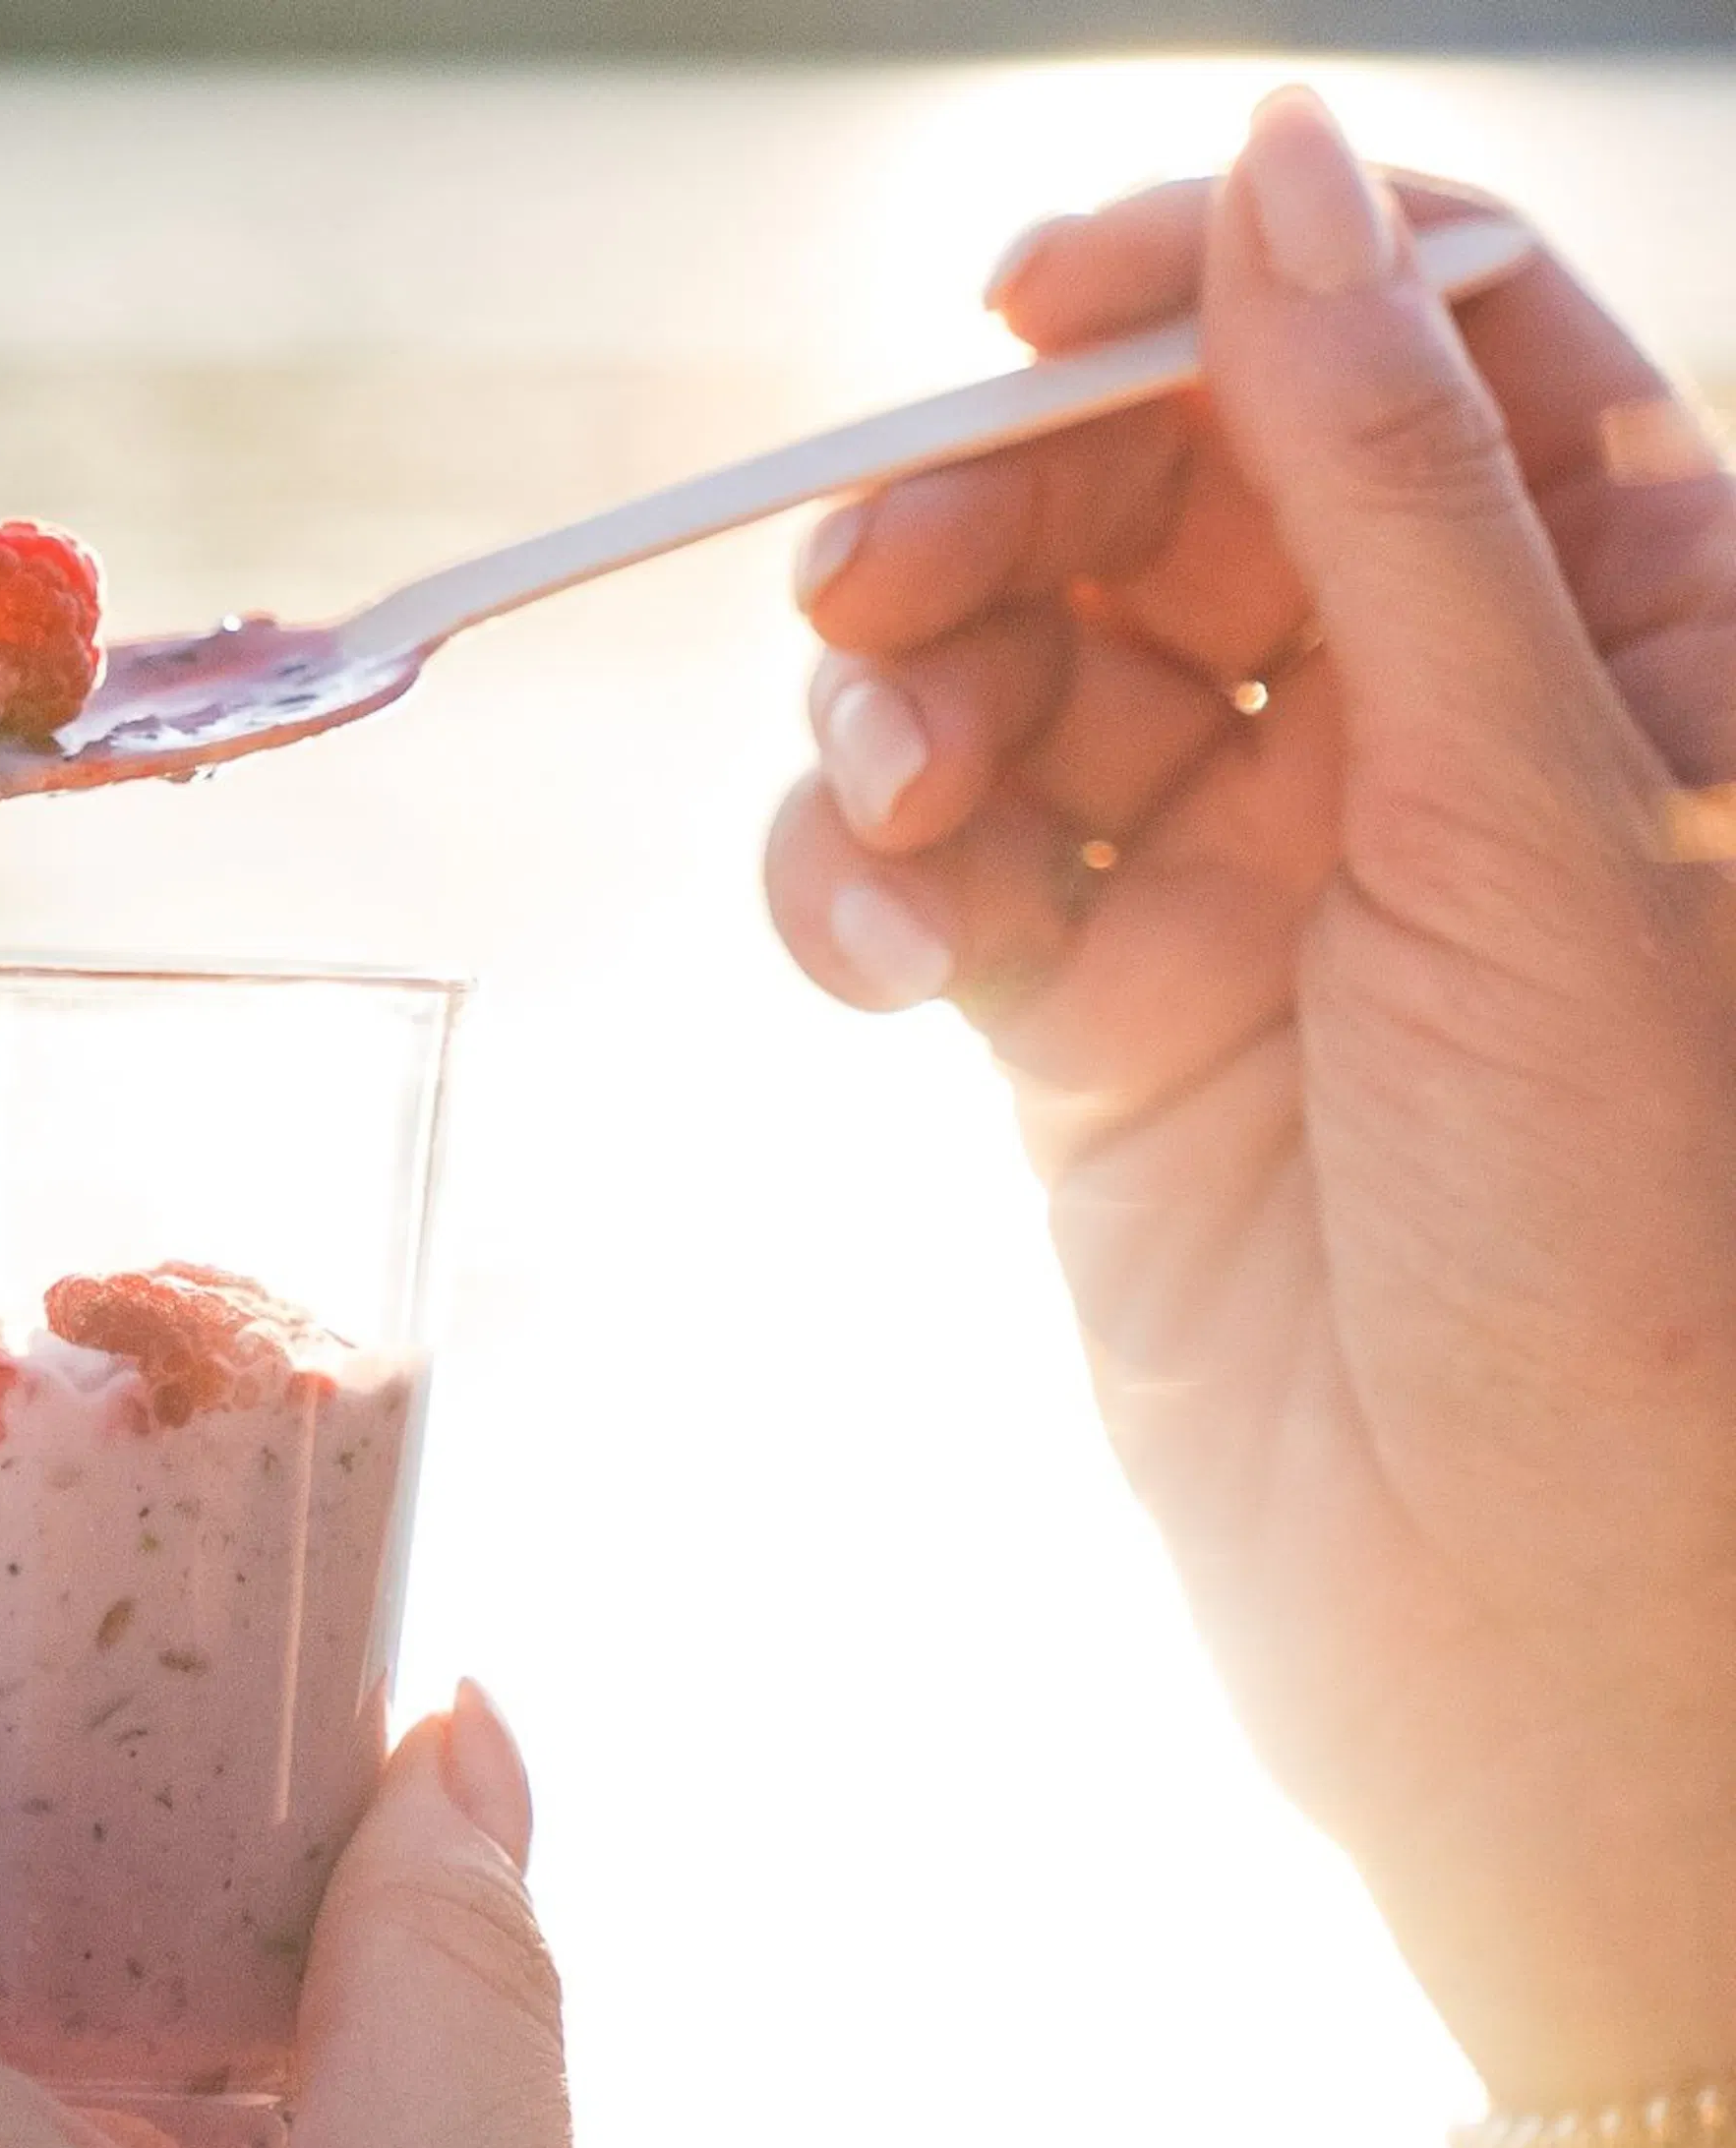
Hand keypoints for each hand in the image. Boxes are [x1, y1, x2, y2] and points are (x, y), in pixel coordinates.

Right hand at [765, 89, 1735, 2108]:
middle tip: (867, 595)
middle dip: (989, 519)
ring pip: (1012, 679)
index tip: (1017, 306)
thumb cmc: (1643, 1237)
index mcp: (1614, 627)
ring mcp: (1245, 881)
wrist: (1531, 1623)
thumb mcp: (1540, 810)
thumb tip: (1287, 170)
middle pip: (1155, 495)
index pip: (1391, 342)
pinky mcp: (1091, 1029)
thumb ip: (1388, 483)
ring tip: (892, 813)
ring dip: (904, 714)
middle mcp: (1422, 730)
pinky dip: (858, 889)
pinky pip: (932, 880)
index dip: (1203, 286)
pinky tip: (868, 957)